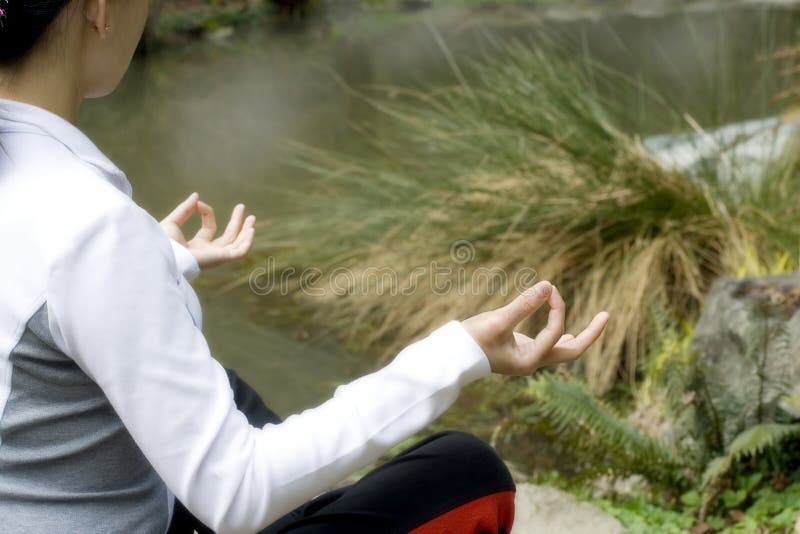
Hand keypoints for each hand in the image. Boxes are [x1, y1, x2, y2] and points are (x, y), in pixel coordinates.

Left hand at [160, 192, 255, 269]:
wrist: (163, 256)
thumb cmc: (163, 244)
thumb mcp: (172, 222)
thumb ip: (184, 209)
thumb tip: (196, 196)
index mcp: (196, 246)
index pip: (209, 228)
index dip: (207, 213)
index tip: (199, 203)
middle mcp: (208, 253)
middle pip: (228, 237)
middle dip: (236, 222)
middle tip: (242, 206)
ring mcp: (216, 257)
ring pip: (237, 245)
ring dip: (246, 231)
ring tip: (252, 218)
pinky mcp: (221, 258)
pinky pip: (240, 252)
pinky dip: (247, 242)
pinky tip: (251, 230)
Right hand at [462, 281, 608, 375]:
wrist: (452, 357)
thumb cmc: (472, 340)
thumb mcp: (497, 320)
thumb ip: (523, 304)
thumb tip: (548, 285)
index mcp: (528, 360)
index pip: (554, 332)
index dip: (556, 308)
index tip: (549, 288)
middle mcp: (532, 363)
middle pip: (571, 351)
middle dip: (590, 334)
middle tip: (607, 315)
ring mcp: (527, 359)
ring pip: (562, 350)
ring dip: (578, 336)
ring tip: (596, 322)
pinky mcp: (520, 352)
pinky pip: (549, 346)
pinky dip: (560, 336)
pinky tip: (565, 331)